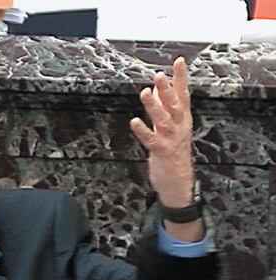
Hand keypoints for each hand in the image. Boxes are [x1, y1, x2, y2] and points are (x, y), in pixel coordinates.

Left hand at [130, 57, 201, 240]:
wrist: (178, 180)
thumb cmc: (173, 151)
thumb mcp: (170, 126)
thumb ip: (163, 107)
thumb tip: (155, 88)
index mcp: (182, 118)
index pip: (183, 94)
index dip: (181, 78)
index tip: (178, 61)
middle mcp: (179, 126)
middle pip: (175, 104)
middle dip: (167, 89)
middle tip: (158, 75)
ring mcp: (172, 139)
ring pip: (164, 119)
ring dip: (154, 106)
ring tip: (144, 93)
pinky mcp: (162, 152)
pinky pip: (151, 140)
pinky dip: (143, 131)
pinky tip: (134, 122)